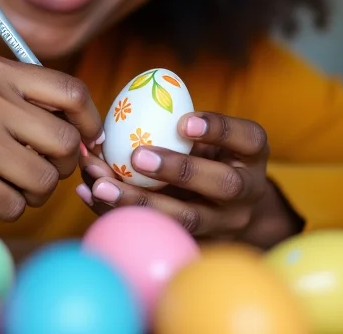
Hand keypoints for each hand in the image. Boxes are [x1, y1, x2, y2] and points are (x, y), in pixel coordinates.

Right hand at [0, 55, 103, 229]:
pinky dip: (6, 209)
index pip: (70, 90)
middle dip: (59, 166)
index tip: (87, 141)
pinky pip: (16, 206)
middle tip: (36, 172)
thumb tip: (89, 131)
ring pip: (45, 178)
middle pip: (64, 139)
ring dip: (32, 193)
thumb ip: (29, 103)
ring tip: (3, 183)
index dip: (89, 121)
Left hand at [77, 112, 301, 246]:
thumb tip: (132, 99)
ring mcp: (225, 223)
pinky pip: (158, 232)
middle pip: (221, 184)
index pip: (246, 138)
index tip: (184, 121)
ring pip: (186, 219)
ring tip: (100, 182)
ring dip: (139, 200)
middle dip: (178, 169)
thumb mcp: (217, 135)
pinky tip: (90, 194)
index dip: (218, 129)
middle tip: (137, 155)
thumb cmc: (215, 155)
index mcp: (252, 154)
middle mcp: (246, 191)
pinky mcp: (197, 243)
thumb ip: (186, 122)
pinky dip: (120, 212)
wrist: (237, 210)